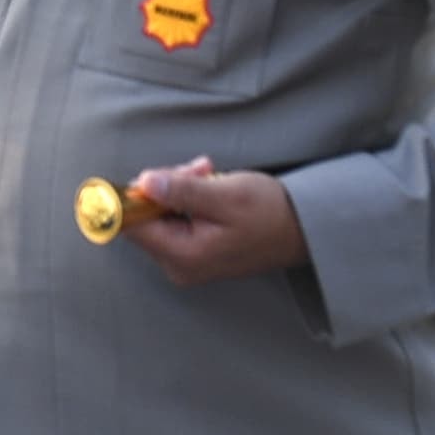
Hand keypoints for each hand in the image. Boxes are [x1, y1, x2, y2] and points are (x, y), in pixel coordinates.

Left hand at [119, 157, 310, 286]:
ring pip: (160, 213)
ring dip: (179, 186)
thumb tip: (142, 183)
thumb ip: (181, 190)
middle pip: (145, 216)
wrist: (304, 229)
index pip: (131, 224)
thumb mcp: (226, 194)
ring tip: (209, 173)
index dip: (136, 194)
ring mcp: (185, 260)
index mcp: (182, 255)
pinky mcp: (193, 251)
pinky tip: (210, 186)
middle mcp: (177, 264)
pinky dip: (188, 197)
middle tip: (197, 170)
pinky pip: (175, 218)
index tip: (157, 174)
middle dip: (165, 185)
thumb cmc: (270, 213)